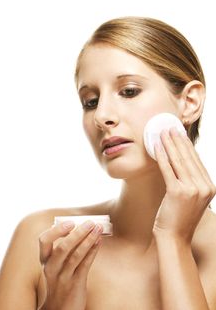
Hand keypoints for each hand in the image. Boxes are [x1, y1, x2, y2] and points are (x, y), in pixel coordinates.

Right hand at [39, 220, 101, 309]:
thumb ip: (64, 249)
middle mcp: (52, 268)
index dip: (56, 230)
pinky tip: (99, 242)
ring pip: (76, 255)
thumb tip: (80, 227)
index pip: (44, 240)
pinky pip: (85, 265)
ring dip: (89, 240)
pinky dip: (93, 251)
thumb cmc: (60, 281)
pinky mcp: (75, 284)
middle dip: (78, 233)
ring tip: (98, 229)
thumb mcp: (55, 265)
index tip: (70, 222)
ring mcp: (63, 277)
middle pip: (62, 247)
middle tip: (90, 222)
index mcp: (45, 260)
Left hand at [153, 127, 214, 242]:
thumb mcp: (191, 197)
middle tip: (169, 127)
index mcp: (210, 187)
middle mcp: (204, 187)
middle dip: (177, 140)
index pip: (196, 160)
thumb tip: (180, 160)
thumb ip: (191, 181)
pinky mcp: (178, 192)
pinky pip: (168, 169)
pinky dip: (161, 156)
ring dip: (169, 144)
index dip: (186, 144)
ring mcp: (192, 190)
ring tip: (162, 132)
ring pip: (178, 160)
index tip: (179, 133)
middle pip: (188, 157)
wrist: (175, 238)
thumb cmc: (179, 218)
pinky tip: (156, 146)